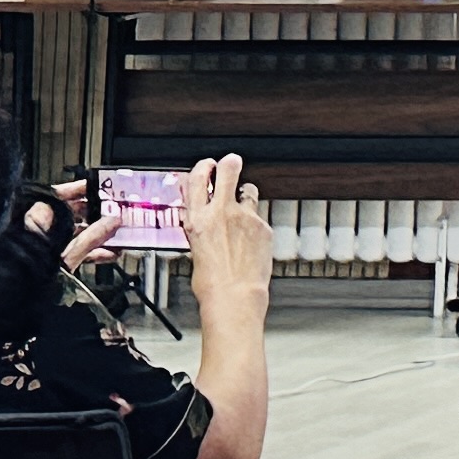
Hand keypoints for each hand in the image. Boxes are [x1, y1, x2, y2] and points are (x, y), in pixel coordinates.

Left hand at [25, 189, 125, 271]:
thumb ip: (88, 238)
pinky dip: (91, 252)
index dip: (79, 190)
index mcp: (33, 222)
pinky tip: (110, 253)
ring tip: (119, 233)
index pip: (56, 196)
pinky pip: (73, 252)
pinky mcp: (49, 265)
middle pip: (70, 216)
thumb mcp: (63, 256)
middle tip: (116, 210)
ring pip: (74, 235)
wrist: (9, 307)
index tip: (99, 186)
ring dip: (98, 234)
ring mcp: (43, 250)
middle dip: (95, 214)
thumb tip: (110, 221)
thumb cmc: (24, 277)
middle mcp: (36, 233)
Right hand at [180, 156, 272, 302]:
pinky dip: (256, 224)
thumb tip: (203, 216)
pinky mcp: (263, 225)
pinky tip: (251, 241)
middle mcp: (221, 213)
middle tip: (231, 162)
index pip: (196, 180)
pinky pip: (260, 217)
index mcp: (198, 220)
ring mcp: (245, 217)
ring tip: (243, 210)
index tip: (208, 164)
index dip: (203, 167)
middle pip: (228, 170)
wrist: (234, 295)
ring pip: (249, 191)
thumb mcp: (195, 247)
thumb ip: (202, 226)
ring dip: (246, 195)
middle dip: (230, 163)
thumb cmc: (211, 281)